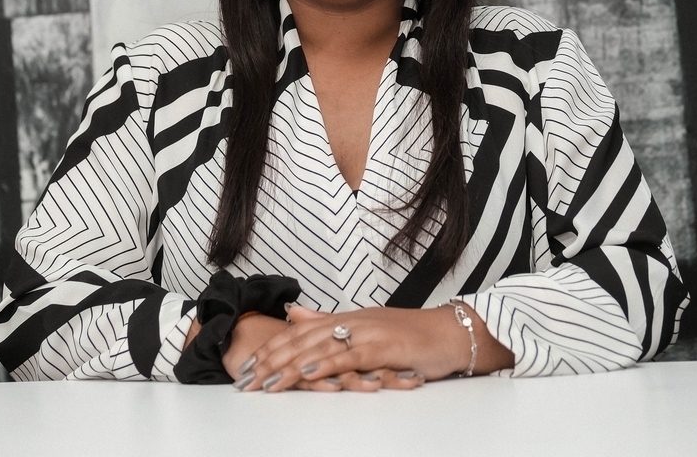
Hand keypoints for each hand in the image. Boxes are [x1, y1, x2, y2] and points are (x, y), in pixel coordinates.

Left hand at [233, 302, 512, 392]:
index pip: (299, 333)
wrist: (452, 333)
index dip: (270, 348)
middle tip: (244, 379)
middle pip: (302, 339)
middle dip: (270, 359)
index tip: (245, 366)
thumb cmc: (412, 336)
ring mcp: (368, 333)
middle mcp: (352, 322)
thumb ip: (328, 321)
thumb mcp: (366, 327)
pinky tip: (308, 371)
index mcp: (346, 319)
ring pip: (320, 347)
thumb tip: (294, 314)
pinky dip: (326, 363)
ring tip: (265, 381)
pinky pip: (350, 355)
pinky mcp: (384, 347)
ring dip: (290, 365)